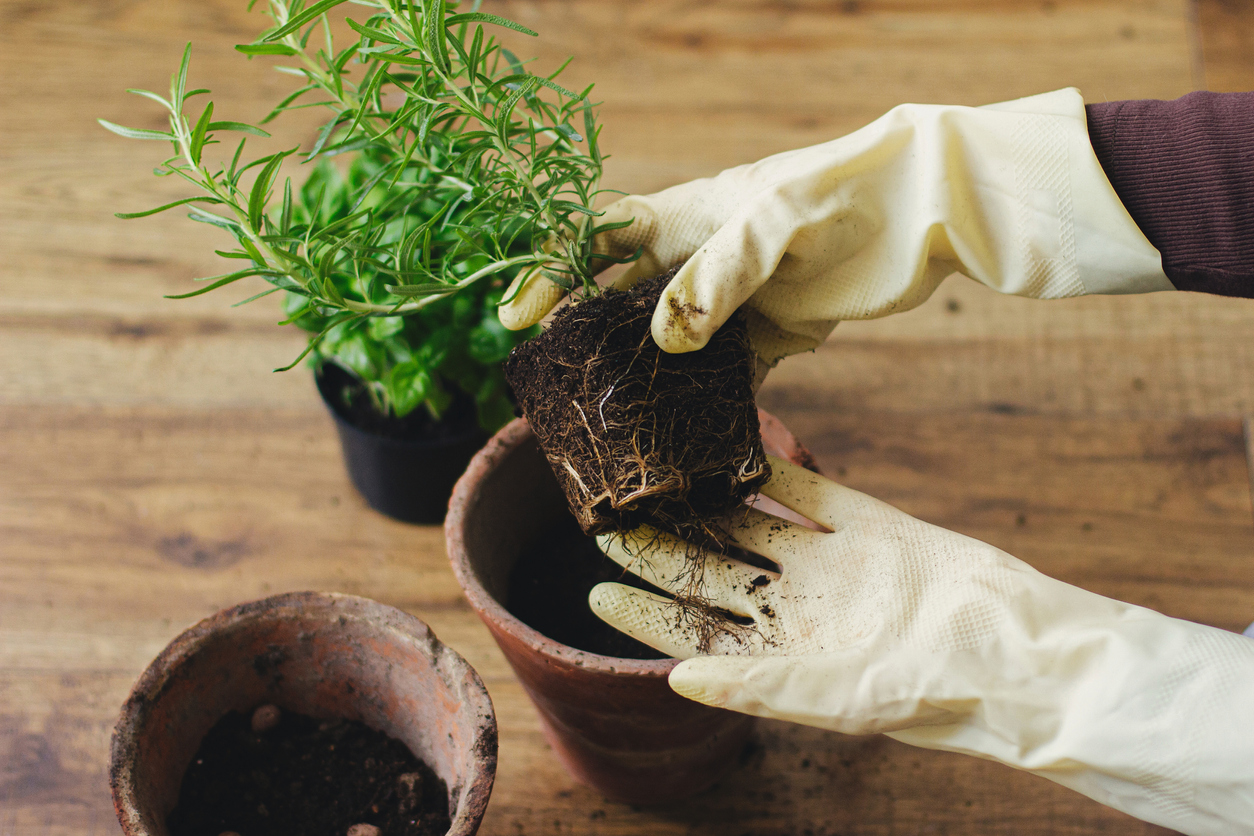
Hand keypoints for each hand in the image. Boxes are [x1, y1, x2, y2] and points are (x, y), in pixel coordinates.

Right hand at [501, 88, 1170, 364]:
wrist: (921, 211)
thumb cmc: (840, 193)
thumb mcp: (773, 222)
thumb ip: (717, 275)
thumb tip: (665, 339)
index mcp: (683, 218)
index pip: (596, 243)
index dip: (550, 275)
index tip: (515, 320)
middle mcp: (697, 263)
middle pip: (622, 305)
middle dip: (586, 344)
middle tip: (555, 392)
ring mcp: (732, 304)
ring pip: (670, 349)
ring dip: (644, 384)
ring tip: (612, 429)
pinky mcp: (772, 337)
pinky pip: (727, 378)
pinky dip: (707, 408)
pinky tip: (689, 442)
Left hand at [591, 456, 1253, 835]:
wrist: (1016, 650)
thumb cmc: (928, 693)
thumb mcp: (831, 697)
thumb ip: (753, 685)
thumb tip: (674, 681)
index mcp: (785, 658)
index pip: (697, 636)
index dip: (646, 616)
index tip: (595, 593)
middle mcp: (802, 612)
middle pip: (714, 576)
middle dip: (661, 553)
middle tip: (607, 522)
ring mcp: (835, 567)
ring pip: (752, 530)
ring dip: (704, 509)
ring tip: (655, 483)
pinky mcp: (873, 527)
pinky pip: (811, 493)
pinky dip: (774, 471)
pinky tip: (731, 450)